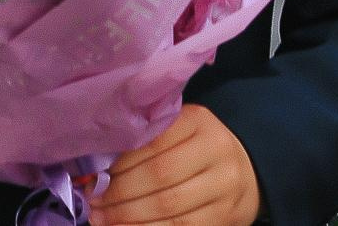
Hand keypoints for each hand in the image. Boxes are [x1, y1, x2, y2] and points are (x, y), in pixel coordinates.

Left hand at [90, 105, 261, 225]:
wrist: (243, 170)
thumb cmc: (196, 148)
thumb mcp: (179, 131)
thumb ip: (147, 141)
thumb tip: (97, 169)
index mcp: (199, 121)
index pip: (154, 140)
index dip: (121, 161)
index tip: (96, 175)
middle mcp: (216, 149)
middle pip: (160, 175)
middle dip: (119, 192)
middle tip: (93, 201)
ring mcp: (224, 185)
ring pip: (168, 206)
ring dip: (127, 216)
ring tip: (101, 219)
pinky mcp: (224, 215)